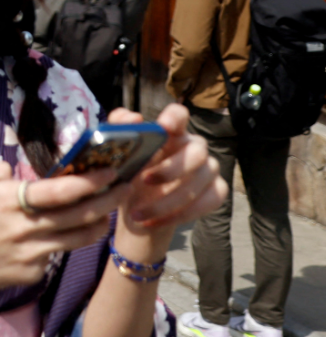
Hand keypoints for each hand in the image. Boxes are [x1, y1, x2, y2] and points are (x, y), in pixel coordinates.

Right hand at [0, 162, 129, 304]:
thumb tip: (19, 173)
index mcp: (6, 201)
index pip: (57, 191)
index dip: (87, 182)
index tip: (109, 171)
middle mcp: (23, 228)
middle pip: (78, 214)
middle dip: (107, 199)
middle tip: (126, 186)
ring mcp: (30, 254)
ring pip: (77, 237)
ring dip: (99, 222)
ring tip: (110, 211)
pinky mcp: (32, 273)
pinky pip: (56, 254)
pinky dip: (64, 241)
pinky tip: (66, 232)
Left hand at [107, 104, 225, 253]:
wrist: (137, 210)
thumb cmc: (129, 176)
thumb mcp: (118, 157)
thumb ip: (119, 131)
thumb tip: (133, 118)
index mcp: (170, 133)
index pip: (179, 115)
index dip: (174, 118)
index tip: (163, 126)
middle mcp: (194, 147)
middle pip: (196, 151)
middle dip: (170, 169)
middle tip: (144, 181)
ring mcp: (209, 169)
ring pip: (200, 181)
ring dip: (166, 202)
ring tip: (138, 213)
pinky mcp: (217, 191)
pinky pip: (208, 202)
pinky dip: (179, 215)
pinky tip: (154, 221)